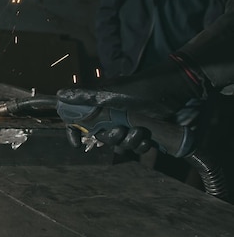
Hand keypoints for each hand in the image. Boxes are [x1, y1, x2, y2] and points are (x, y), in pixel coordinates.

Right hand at [57, 55, 208, 154]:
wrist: (177, 90)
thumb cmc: (143, 88)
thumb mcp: (112, 92)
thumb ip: (86, 96)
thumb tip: (59, 94)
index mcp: (101, 105)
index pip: (79, 121)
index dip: (74, 133)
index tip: (77, 145)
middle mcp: (112, 115)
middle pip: (100, 137)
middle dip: (110, 137)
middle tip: (121, 129)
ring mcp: (129, 125)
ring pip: (119, 145)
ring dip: (128, 142)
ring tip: (140, 132)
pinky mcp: (144, 133)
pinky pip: (136, 147)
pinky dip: (141, 145)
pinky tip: (148, 137)